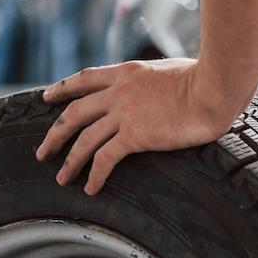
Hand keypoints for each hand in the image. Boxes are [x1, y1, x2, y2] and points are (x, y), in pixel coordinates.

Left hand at [36, 58, 241, 194]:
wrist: (214, 87)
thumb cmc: (207, 77)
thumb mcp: (173, 69)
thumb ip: (157, 80)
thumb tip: (163, 88)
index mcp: (127, 72)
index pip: (85, 78)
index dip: (63, 88)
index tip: (48, 97)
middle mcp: (119, 91)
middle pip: (74, 112)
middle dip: (54, 133)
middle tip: (43, 150)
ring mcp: (124, 113)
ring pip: (83, 139)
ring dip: (69, 160)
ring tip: (60, 177)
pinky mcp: (135, 134)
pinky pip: (105, 158)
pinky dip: (94, 175)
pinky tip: (90, 188)